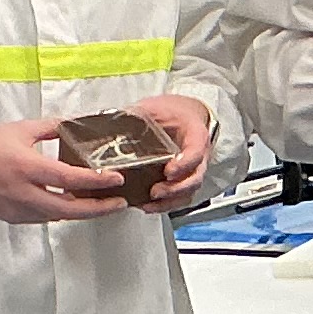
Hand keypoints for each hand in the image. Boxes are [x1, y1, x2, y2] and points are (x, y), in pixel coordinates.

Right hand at [0, 118, 142, 223]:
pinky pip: (43, 218)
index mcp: (26, 167)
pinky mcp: (12, 218)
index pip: (69, 179)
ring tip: (102, 203)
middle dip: (98, 209)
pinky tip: (72, 203)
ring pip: (58, 217)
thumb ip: (51, 128)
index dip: (96, 181)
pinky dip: (61, 212)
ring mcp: (17, 209)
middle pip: (69, 209)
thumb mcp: (19, 129)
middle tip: (120, 203)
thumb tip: (78, 125)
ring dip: (81, 212)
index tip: (117, 179)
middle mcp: (23, 193)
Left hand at [135, 92, 215, 207]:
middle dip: (175, 189)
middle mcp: (198, 157)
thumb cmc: (176, 112)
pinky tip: (148, 205)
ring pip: (189, 192)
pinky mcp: (184, 180)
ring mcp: (193, 170)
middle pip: (194, 179)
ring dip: (169, 201)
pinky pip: (180, 197)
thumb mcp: (158, 108)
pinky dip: (166, 205)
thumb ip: (140, 115)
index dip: (184, 164)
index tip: (168, 171)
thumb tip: (114, 121)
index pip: (196, 153)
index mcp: (196, 136)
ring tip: (149, 204)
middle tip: (155, 192)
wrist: (186, 115)